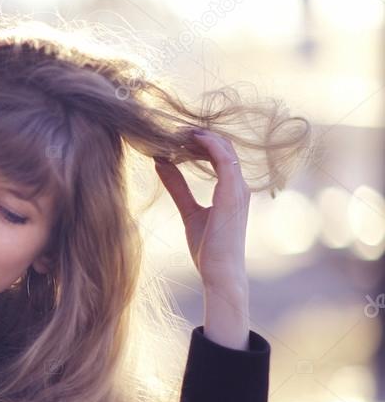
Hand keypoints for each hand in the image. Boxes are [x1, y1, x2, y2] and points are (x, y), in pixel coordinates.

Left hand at [154, 130, 251, 291]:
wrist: (219, 272)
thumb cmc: (209, 249)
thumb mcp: (190, 213)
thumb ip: (179, 188)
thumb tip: (162, 165)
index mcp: (233, 190)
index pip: (221, 155)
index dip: (200, 143)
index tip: (176, 137)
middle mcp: (240, 186)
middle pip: (224, 147)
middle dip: (200, 135)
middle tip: (174, 129)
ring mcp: (239, 190)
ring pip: (225, 149)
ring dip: (202, 137)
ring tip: (178, 131)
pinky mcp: (233, 195)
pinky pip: (224, 160)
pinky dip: (208, 145)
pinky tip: (191, 139)